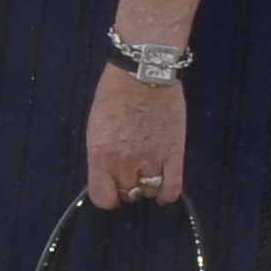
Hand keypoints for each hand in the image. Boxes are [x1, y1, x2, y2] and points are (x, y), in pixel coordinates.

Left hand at [83, 64, 190, 212]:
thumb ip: (101, 155)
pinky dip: (167, 194)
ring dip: (147, 186)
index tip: (110, 191)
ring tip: (147, 172)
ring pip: (149, 191)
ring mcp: (151, 159)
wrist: (142, 73)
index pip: (102, 197)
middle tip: (130, 173)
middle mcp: (124, 162)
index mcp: (100, 155)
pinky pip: (172, 188)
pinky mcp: (174, 153)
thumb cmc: (115, 93)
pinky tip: (164, 191)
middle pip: (127, 194)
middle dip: (127, 186)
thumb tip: (106, 174)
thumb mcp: (96, 127)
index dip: (107, 196)